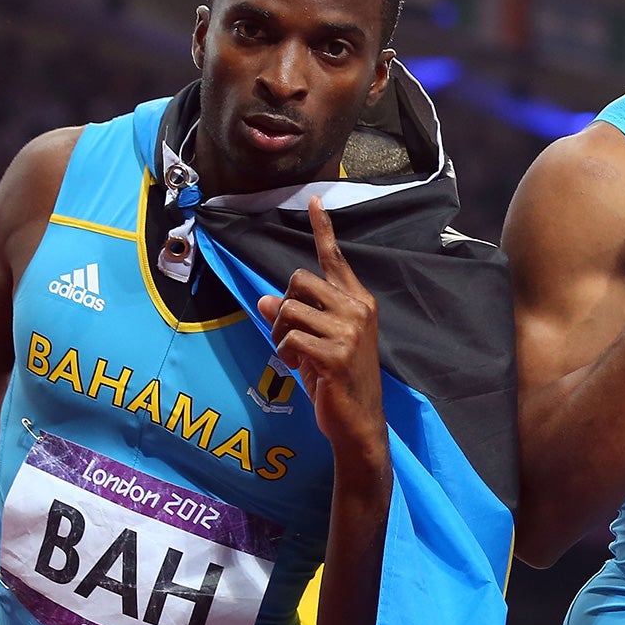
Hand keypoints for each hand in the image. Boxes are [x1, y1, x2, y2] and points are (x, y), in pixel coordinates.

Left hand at [257, 197, 387, 479]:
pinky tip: (297, 367)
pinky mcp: (336, 353)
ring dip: (280, 334)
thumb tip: (265, 301)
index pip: (335, 260)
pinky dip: (284, 352)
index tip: (315, 200)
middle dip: (284, 306)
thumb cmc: (338, 383)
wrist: (359, 423)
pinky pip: (290, 337)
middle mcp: (358, 310)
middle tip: (290, 336)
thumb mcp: (314, 345)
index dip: (324, 229)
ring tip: (294, 356)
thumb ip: (296, 319)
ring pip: (289, 309)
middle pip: (299, 281)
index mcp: (358, 303)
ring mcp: (349, 331)